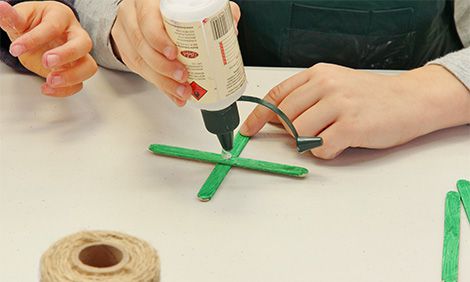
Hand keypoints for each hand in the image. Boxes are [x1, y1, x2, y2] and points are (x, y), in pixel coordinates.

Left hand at [0, 1, 96, 96]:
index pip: (52, 27)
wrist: (41, 35)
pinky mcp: (77, 71)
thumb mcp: (21, 18)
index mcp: (61, 17)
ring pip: (89, 66)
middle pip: (83, 44)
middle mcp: (76, 35)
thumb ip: (12, 17)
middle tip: (46, 62)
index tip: (15, 49)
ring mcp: (80, 55)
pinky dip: (65, 89)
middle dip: (66, 54)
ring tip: (51, 80)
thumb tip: (0, 8)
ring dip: (72, 76)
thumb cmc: (34, 24)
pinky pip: (79, 83)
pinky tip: (48, 88)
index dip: (35, 39)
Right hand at [111, 0, 240, 106]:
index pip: (147, 19)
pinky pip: (141, 72)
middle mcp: (133, 16)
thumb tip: (231, 27)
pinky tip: (174, 94)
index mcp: (148, 1)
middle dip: (164, 67)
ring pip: (139, 61)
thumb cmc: (169, 8)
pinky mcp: (127, 51)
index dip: (158, 38)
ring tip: (182, 90)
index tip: (174, 53)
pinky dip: (160, 86)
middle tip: (183, 77)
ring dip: (162, 81)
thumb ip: (211, 10)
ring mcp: (127, 34)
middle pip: (142, 45)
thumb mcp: (188, 4)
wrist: (148, 11)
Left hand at [240, 63, 469, 158]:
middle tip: (312, 134)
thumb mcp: (335, 86)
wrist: (411, 100)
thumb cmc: (371, 96)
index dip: (259, 115)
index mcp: (318, 74)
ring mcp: (339, 104)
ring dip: (309, 143)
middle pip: (286, 117)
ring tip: (330, 137)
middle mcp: (326, 85)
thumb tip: (276, 120)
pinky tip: (340, 144)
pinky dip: (325, 152)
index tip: (249, 129)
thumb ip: (305, 98)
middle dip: (291, 133)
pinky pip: (320, 148)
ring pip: (299, 133)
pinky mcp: (351, 126)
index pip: (277, 94)